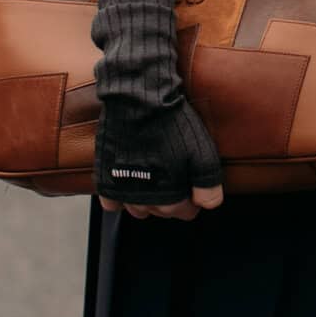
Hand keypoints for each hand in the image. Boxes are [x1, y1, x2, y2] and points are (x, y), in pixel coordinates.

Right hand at [93, 92, 223, 218]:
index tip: (191, 184)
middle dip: (171, 199)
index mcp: (170, 198)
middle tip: (174, 175)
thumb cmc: (173, 127)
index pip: (185, 212)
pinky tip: (129, 180)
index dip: (192, 199)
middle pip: (163, 211)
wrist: (138, 104)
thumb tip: (209, 205)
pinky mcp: (106, 181)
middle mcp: (145, 201)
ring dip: (147, 199)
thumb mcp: (203, 155)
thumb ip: (208, 186)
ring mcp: (123, 193)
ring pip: (138, 210)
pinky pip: (112, 203)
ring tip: (154, 177)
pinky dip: (120, 197)